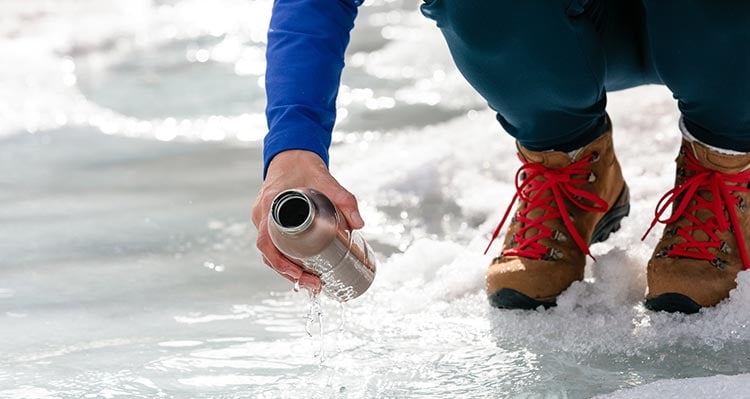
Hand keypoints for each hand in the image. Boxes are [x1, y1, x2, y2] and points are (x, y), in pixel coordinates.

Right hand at [251, 150, 364, 293]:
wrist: (292, 153)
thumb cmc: (305, 166)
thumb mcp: (327, 180)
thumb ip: (345, 200)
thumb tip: (359, 224)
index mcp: (269, 206)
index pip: (266, 242)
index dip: (280, 262)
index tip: (298, 274)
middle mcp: (262, 215)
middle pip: (269, 253)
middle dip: (289, 273)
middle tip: (314, 284)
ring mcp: (264, 219)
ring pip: (271, 252)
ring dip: (288, 269)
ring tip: (312, 282)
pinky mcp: (270, 221)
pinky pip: (273, 245)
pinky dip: (285, 259)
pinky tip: (301, 270)